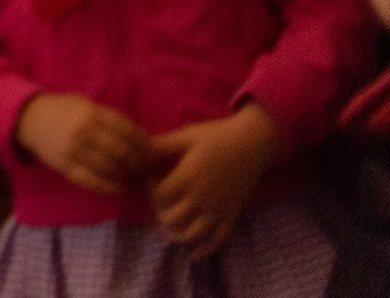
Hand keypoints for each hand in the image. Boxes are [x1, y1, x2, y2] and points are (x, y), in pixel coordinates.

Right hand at [13, 93, 148, 195]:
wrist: (28, 118)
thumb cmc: (62, 110)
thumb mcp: (86, 105)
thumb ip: (111, 118)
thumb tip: (142, 137)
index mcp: (91, 113)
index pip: (127, 131)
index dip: (143, 144)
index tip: (151, 152)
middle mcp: (83, 132)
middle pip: (122, 151)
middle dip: (139, 162)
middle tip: (147, 168)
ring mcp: (74, 151)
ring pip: (110, 168)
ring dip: (127, 175)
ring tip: (135, 177)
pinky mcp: (65, 167)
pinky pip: (92, 182)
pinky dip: (110, 187)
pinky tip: (121, 188)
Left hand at [146, 104, 280, 258]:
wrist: (253, 143)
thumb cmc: (217, 136)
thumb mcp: (186, 135)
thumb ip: (161, 144)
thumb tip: (137, 148)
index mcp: (189, 177)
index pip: (160, 196)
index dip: (149, 190)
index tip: (151, 179)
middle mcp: (202, 197)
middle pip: (172, 218)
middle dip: (159, 212)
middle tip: (159, 202)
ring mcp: (218, 209)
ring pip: (192, 233)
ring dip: (176, 233)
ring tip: (170, 224)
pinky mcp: (232, 215)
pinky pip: (217, 239)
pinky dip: (204, 249)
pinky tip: (193, 253)